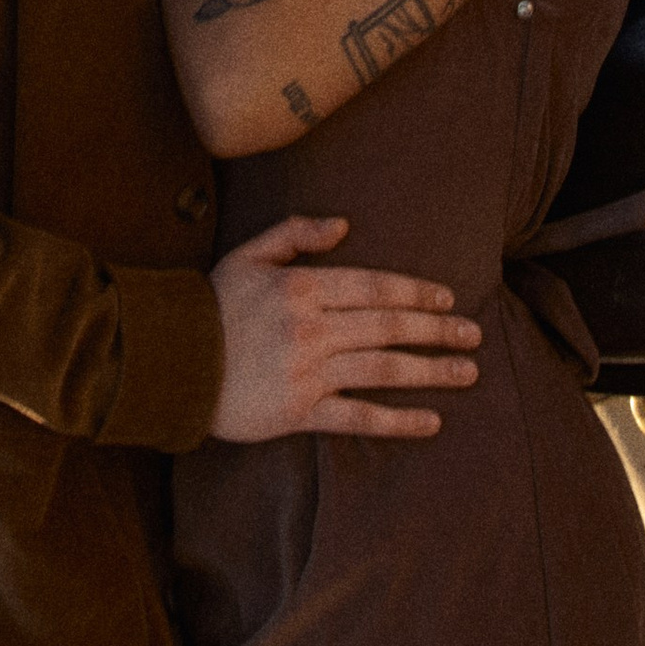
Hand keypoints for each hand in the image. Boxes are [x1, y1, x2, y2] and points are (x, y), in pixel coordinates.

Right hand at [207, 214, 479, 441]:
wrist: (170, 361)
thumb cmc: (211, 305)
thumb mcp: (248, 254)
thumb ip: (295, 233)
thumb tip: (343, 225)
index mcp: (303, 287)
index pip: (375, 286)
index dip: (416, 292)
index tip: (447, 299)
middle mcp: (313, 328)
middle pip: (389, 326)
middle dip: (438, 329)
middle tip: (474, 334)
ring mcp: (309, 372)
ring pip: (383, 369)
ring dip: (431, 371)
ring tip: (468, 371)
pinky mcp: (299, 411)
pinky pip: (358, 417)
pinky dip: (397, 420)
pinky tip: (431, 421)